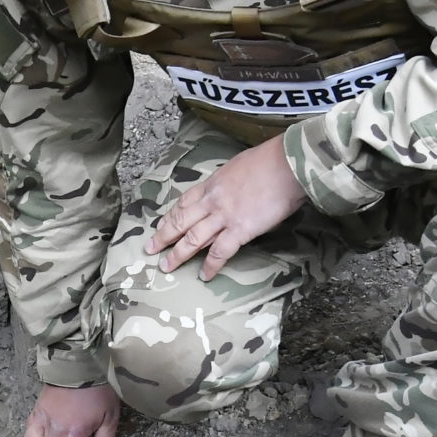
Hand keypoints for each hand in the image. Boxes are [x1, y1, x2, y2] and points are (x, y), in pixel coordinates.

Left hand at [149, 134, 306, 279]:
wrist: (287, 164)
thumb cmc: (270, 160)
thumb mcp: (239, 166)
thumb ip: (230, 180)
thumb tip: (231, 187)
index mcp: (212, 184)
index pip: (184, 203)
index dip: (170, 216)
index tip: (160, 225)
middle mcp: (212, 201)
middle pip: (180, 221)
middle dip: (163, 237)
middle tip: (150, 249)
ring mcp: (223, 216)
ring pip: (192, 239)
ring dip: (177, 255)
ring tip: (166, 266)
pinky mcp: (240, 230)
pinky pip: (219, 252)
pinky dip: (210, 266)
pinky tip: (204, 276)